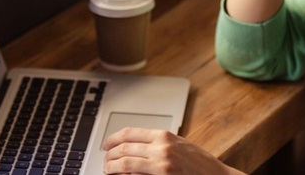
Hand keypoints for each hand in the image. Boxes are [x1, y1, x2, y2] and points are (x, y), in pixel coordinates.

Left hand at [102, 127, 241, 174]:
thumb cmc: (199, 163)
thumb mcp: (178, 143)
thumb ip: (157, 141)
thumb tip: (132, 144)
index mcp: (164, 136)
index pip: (129, 133)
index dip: (112, 139)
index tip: (106, 145)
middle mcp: (161, 149)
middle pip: (123, 149)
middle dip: (109, 156)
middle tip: (105, 160)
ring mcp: (161, 166)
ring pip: (124, 164)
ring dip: (111, 167)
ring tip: (108, 170)